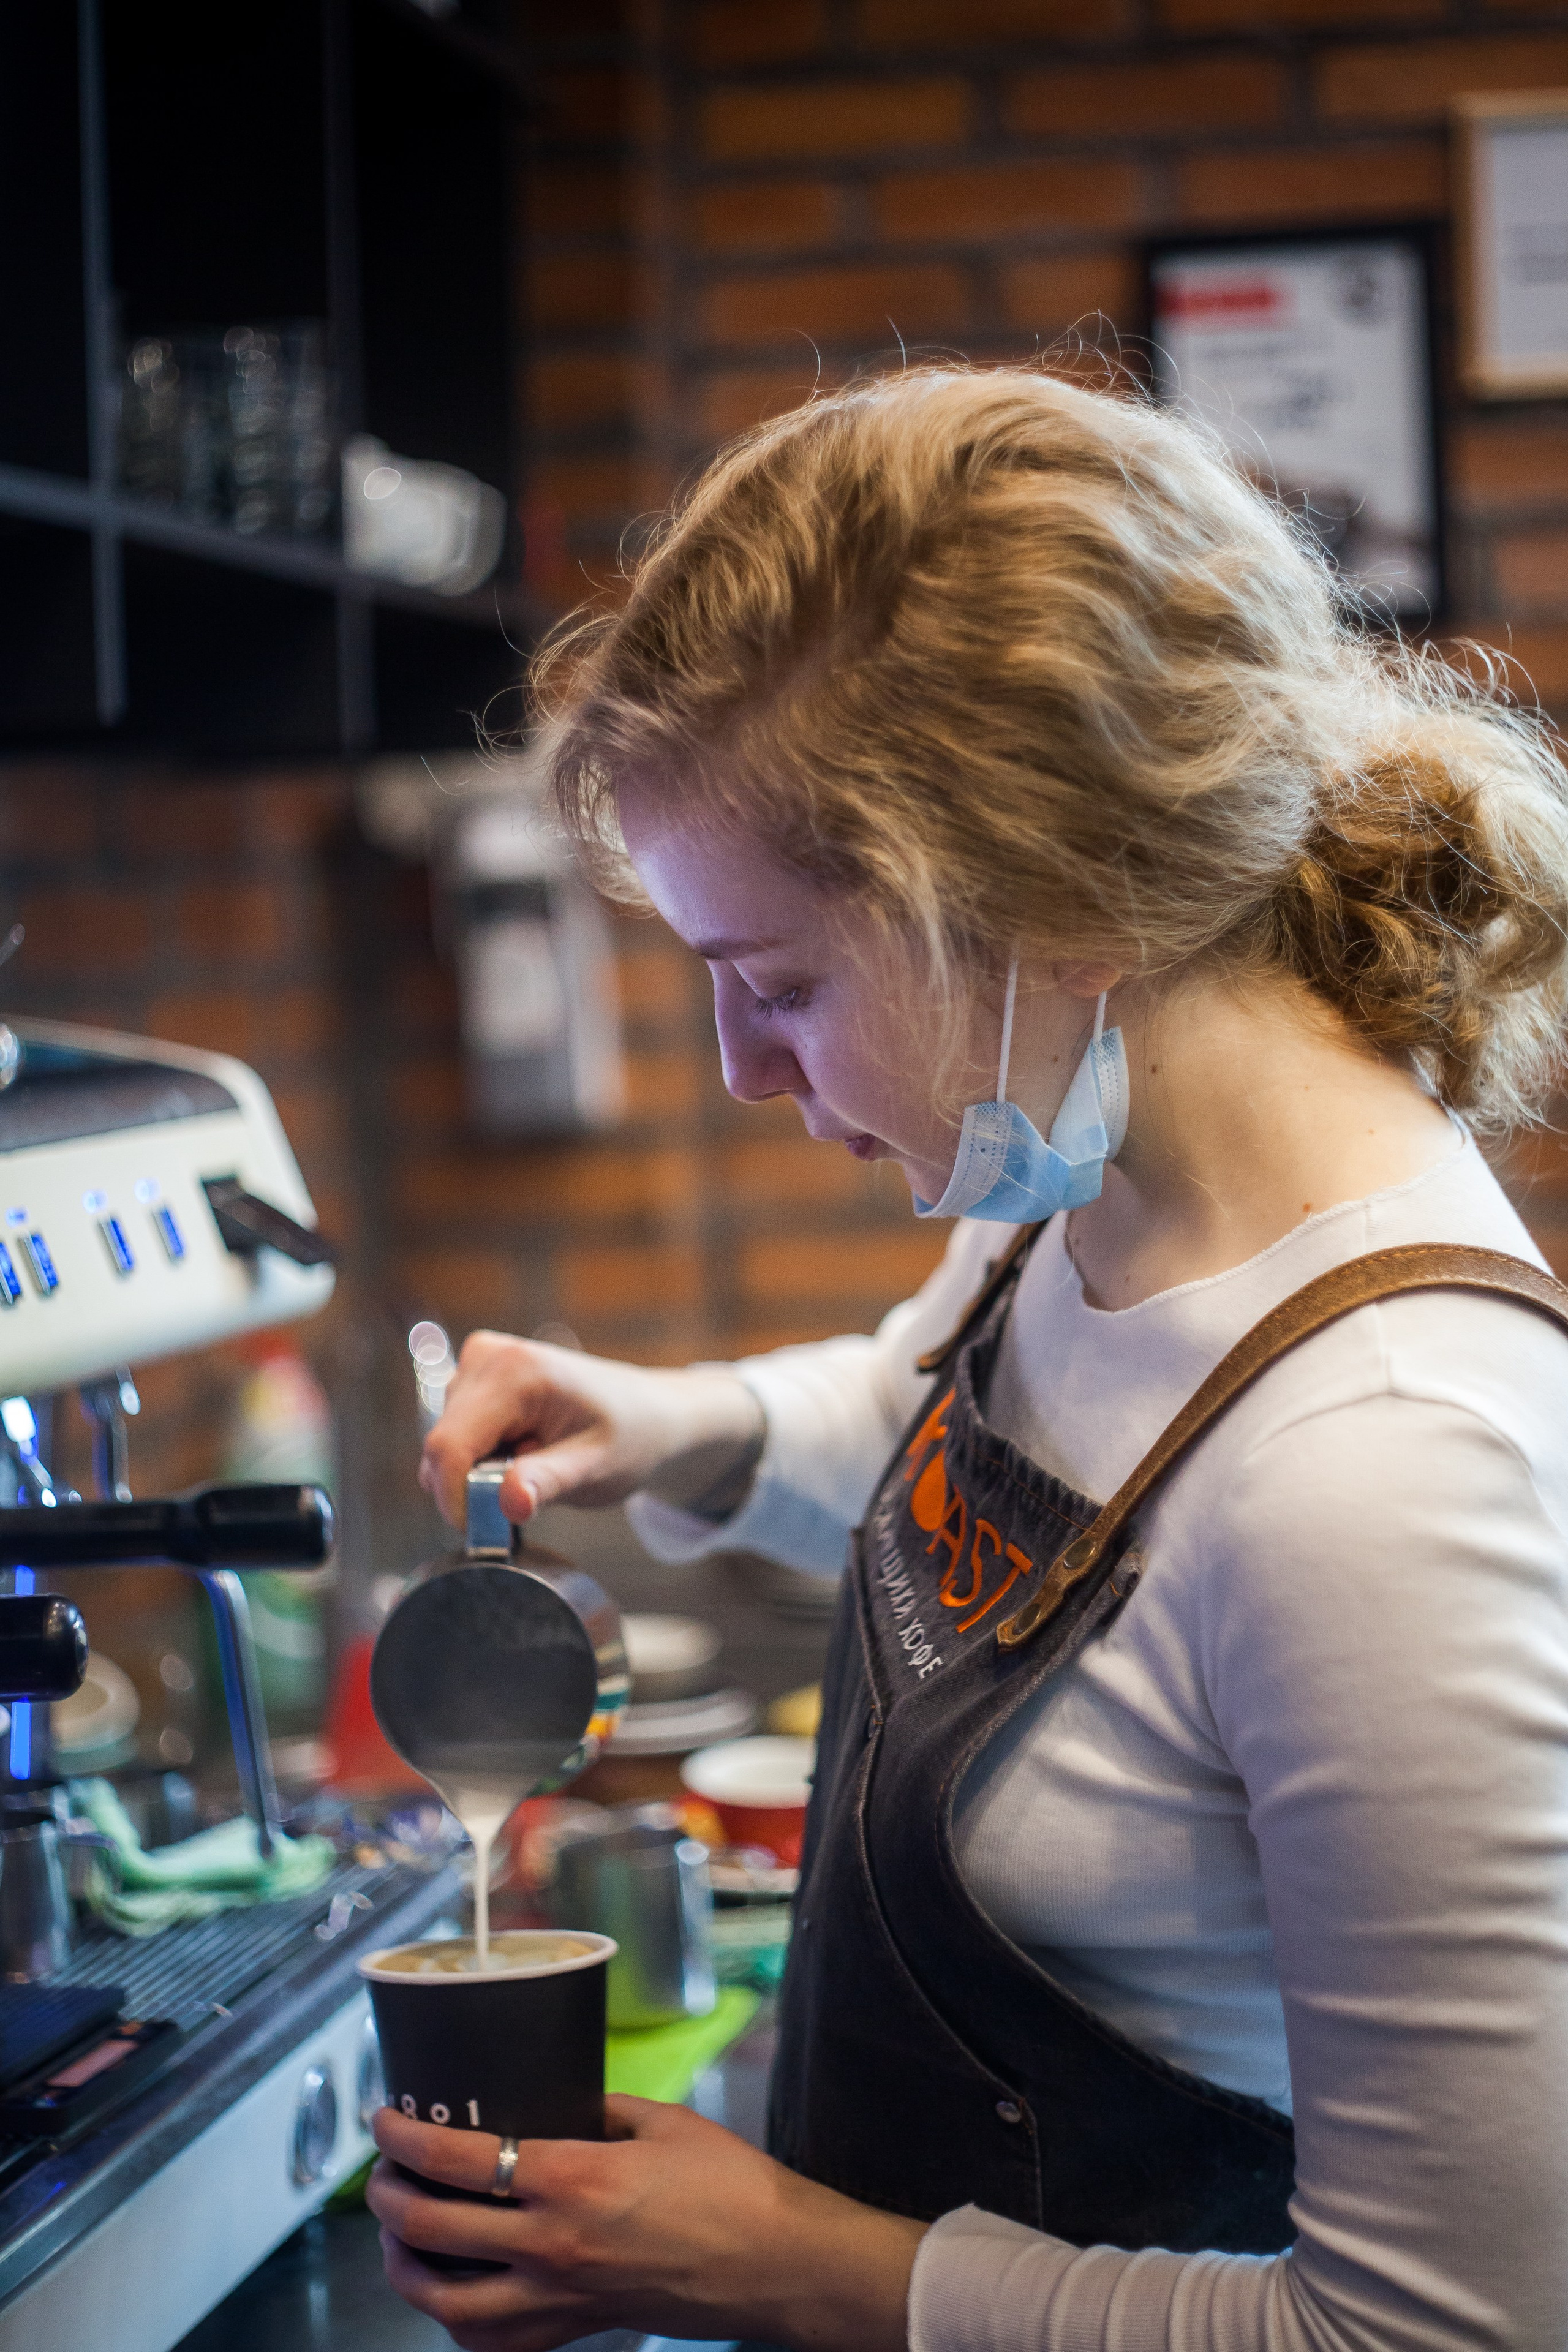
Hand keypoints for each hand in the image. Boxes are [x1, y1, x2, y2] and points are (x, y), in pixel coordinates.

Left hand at [366, 2099, 924, 2351]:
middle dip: (388, 2197)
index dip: (406, 2137)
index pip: (460, 2159)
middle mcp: (554, 2245)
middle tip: (379, 2170)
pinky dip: (453, 2318)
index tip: (384, 2118)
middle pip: (434, 2230)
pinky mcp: (574, 2331)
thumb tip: (549, 2100)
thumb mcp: (658, 2121)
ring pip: (445, 2302)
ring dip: (404, 2268)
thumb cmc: (729, 2187)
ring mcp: (560, 2299)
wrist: (775, 2263)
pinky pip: (489, 2342)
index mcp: (574, 2179)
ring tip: (395, 2236)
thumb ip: (593, 2109)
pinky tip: (447, 2291)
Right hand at [420, 1329, 762, 1527]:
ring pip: (446, 1443)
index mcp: (517, 1372)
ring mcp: (479, 1361)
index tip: (482, 1531)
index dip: (455, 1498)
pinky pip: (455, 1433)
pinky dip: (481, 1457)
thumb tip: (508, 1504)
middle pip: (443, 1446)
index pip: (450, 1446)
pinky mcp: (476, 1376)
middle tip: (531, 1491)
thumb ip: (548, 1483)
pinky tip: (521, 1451)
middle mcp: (489, 1356)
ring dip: (480, 1471)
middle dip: (473, 1485)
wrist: (647, 1413)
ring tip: (535, 1463)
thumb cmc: (629, 1436)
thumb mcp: (596, 1467)